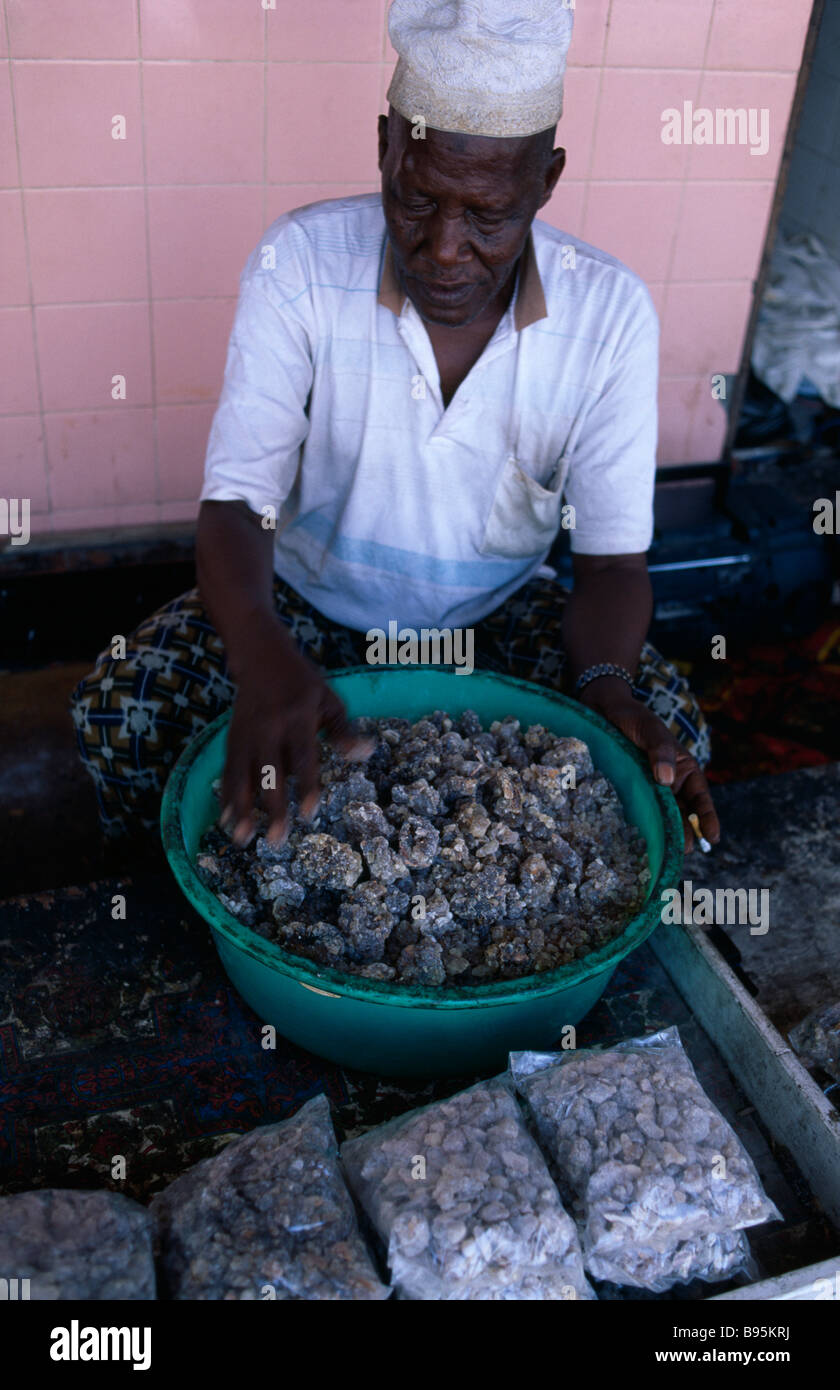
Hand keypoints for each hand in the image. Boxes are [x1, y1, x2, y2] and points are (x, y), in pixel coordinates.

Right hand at [220, 615, 371, 846]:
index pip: (302, 756)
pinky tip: (227, 820)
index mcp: (297, 716)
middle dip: (272, 807)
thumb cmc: (303, 683)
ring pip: (242, 776)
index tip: (309, 814)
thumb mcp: (328, 699)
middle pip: (270, 772)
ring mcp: (246, 733)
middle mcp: (269, 727)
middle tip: (277, 840)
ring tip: (242, 839)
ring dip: (242, 809)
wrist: (260, 656)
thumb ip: (343, 730)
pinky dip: (227, 795)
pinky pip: (228, 770)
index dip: (306, 785)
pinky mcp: (232, 738)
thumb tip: (365, 754)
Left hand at [580, 681, 719, 852]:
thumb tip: (666, 779)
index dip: (707, 817)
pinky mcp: (629, 791)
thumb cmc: (634, 717)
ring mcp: (648, 788)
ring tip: (664, 850)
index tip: (713, 837)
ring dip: (665, 832)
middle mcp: (669, 782)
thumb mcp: (650, 730)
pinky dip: (641, 824)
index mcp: (684, 768)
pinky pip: (638, 811)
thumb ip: (661, 751)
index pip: (700, 797)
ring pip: (661, 815)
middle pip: (682, 811)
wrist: (603, 710)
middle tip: (685, 850)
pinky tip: (637, 839)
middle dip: (686, 831)